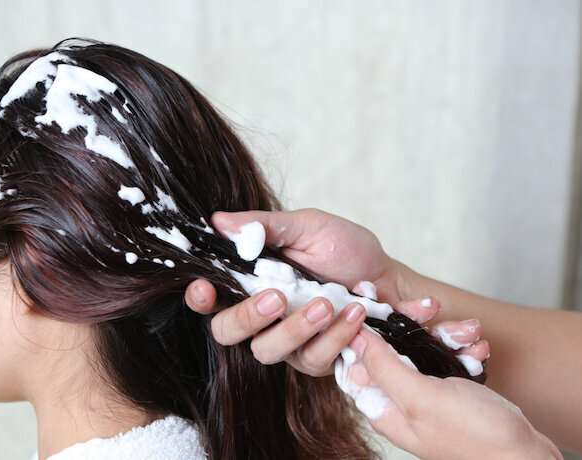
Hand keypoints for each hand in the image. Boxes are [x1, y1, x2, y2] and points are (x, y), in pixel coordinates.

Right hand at [185, 209, 487, 375]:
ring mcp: (286, 341)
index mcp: (251, 280)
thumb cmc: (346, 250)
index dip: (201, 297)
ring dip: (296, 329)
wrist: (390, 279)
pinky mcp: (315, 358)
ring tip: (328, 304)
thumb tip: (219, 220)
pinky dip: (335, 337)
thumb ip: (264, 227)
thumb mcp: (307, 227)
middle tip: (276, 298)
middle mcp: (262, 315)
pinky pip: (312, 359)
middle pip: (226, 331)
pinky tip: (355, 314)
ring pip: (267, 350)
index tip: (206, 288)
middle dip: (246, 317)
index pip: (212, 296)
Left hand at [342, 328, 560, 459]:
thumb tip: (353, 337)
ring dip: (446, 336)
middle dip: (413, 327)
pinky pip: (447, 357)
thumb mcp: (421, 399)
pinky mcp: (448, 389)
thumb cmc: (475, 437)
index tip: (370, 301)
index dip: (360, 329)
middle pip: (390, 348)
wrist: (526, 456)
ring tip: (469, 334)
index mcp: (381, 405)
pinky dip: (462, 349)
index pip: (355, 360)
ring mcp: (424, 393)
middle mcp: (398, 399)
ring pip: (422, 348)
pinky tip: (478, 348)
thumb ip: (384, 368)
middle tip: (432, 310)